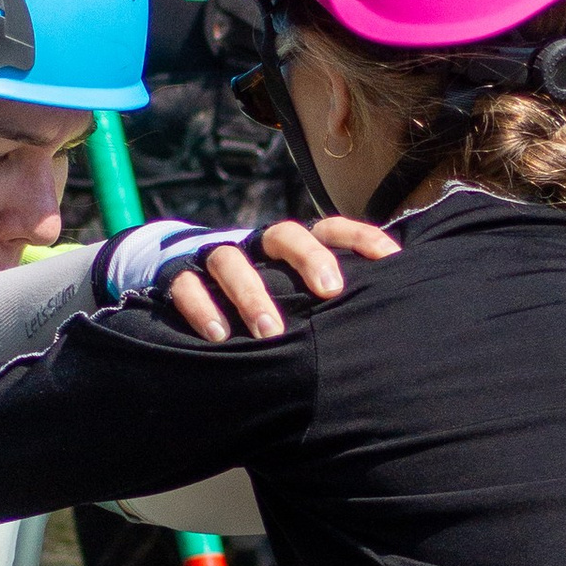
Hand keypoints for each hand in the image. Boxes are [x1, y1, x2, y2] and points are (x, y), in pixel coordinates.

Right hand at [144, 214, 400, 342]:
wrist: (175, 279)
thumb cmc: (255, 298)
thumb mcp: (290, 295)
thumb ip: (324, 303)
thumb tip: (384, 322)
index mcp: (289, 248)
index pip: (329, 229)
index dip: (360, 238)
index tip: (391, 259)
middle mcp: (254, 247)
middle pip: (283, 234)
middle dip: (308, 257)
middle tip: (329, 290)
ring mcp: (213, 258)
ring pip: (231, 260)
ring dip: (252, 294)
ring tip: (269, 333)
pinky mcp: (176, 276)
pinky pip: (186, 285)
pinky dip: (202, 307)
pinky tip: (218, 337)